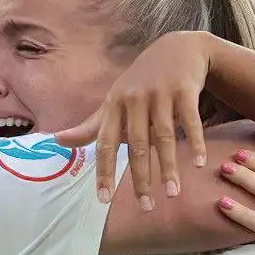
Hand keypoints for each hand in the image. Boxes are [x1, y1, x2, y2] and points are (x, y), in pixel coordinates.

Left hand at [57, 30, 214, 211]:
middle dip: (140, 178)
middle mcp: (135, 99)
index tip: (103, 200)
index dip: (104, 171)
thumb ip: (91, 126)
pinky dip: (195, 142)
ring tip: (172, 194)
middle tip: (145, 207)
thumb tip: (56, 141)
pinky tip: (199, 164)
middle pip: (137, 145)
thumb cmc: (140, 81)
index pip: (106, 143)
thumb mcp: (114, 101)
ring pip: (163, 137)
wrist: (177, 48)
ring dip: (168, 167)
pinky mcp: (184, 89)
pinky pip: (190, 121)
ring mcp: (160, 93)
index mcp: (115, 105)